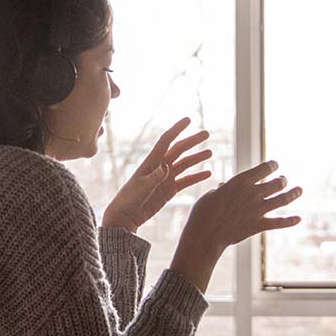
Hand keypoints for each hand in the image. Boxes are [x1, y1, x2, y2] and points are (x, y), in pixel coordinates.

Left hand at [102, 117, 212, 233]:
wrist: (125, 216)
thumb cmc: (129, 199)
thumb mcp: (141, 188)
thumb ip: (154, 178)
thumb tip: (166, 167)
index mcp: (151, 162)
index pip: (166, 141)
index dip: (177, 129)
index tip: (188, 119)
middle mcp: (160, 167)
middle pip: (179, 150)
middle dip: (192, 141)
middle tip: (207, 134)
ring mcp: (166, 178)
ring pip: (185, 164)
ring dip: (197, 158)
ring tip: (210, 152)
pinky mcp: (170, 190)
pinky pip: (186, 181)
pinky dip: (197, 177)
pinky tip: (208, 173)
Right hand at [170, 160, 301, 291]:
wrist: (205, 233)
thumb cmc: (203, 212)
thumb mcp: (212, 194)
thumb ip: (224, 190)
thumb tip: (225, 187)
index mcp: (241, 182)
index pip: (264, 168)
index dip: (272, 165)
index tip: (274, 165)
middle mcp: (253, 193)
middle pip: (277, 183)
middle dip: (282, 180)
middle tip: (283, 180)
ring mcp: (258, 209)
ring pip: (283, 199)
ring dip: (293, 193)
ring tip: (299, 190)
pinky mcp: (259, 225)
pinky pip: (279, 222)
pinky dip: (290, 221)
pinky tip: (299, 219)